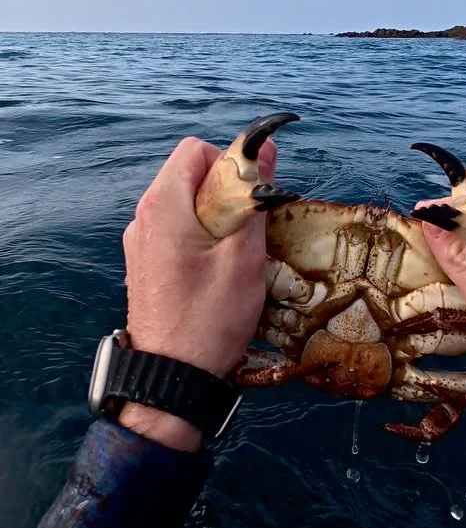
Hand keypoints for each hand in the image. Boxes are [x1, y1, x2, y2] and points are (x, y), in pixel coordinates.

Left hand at [120, 136, 275, 451]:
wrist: (171, 377)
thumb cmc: (210, 318)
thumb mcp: (244, 256)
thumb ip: (254, 198)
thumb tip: (263, 151)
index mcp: (164, 206)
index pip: (197, 150)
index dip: (232, 163)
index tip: (254, 198)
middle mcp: (144, 216)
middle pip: (190, 175)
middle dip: (226, 191)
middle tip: (250, 230)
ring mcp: (140, 241)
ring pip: (186, 203)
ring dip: (217, 216)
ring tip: (236, 255)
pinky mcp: (145, 263)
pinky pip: (177, 230)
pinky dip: (201, 237)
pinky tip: (217, 271)